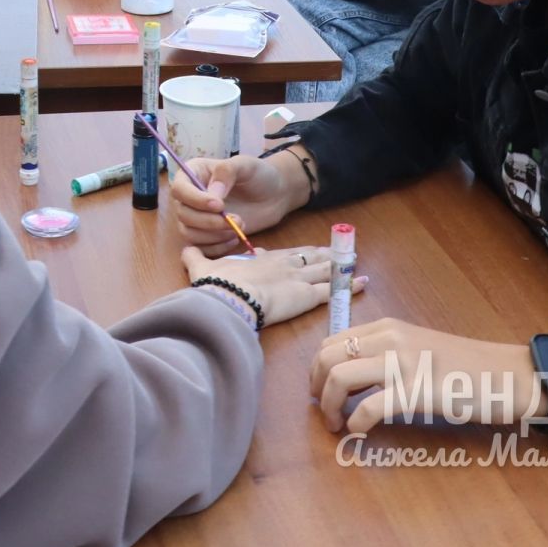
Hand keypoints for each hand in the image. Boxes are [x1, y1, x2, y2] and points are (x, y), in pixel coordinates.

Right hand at [171, 152, 306, 254]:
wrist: (273, 196)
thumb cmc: (258, 175)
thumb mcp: (245, 165)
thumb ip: (226, 173)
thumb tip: (212, 194)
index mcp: (193, 173)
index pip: (179, 189)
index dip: (195, 200)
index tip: (219, 205)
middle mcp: (189, 196)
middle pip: (183, 214)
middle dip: (209, 221)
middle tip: (237, 219)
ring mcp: (196, 216)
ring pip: (189, 233)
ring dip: (213, 235)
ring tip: (238, 228)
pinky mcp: (205, 234)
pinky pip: (200, 248)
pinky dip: (216, 247)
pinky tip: (234, 239)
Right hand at [183, 244, 360, 326]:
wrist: (229, 296)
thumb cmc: (217, 285)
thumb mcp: (203, 268)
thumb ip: (195, 258)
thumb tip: (185, 249)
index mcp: (261, 258)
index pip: (281, 253)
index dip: (292, 253)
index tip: (298, 253)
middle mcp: (283, 264)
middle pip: (307, 256)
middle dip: (322, 253)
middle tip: (336, 250)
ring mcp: (297, 278)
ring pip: (323, 269)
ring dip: (339, 265)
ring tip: (354, 260)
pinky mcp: (307, 295)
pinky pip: (333, 290)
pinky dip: (348, 286)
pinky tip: (362, 282)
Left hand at [310, 319, 546, 433]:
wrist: (508, 375)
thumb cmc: (465, 366)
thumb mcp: (418, 347)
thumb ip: (386, 353)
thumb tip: (351, 374)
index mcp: (387, 327)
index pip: (331, 341)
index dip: (317, 369)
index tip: (320, 390)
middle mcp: (390, 339)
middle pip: (327, 357)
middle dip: (315, 387)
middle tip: (323, 411)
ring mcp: (403, 363)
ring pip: (339, 378)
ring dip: (329, 406)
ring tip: (336, 425)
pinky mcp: (417, 391)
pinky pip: (369, 407)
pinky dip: (356, 423)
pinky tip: (360, 433)